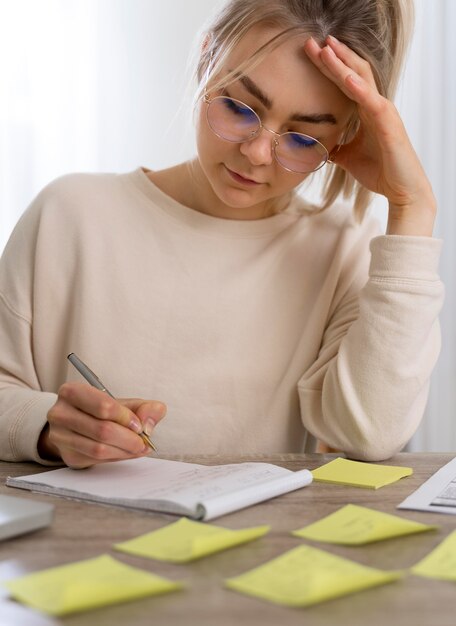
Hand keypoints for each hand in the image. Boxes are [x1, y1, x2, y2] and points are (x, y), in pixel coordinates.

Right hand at [39, 383, 165, 467]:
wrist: (78, 425)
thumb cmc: (102, 411)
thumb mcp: (124, 403)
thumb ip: (145, 407)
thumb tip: (148, 423)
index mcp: (72, 392)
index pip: (103, 407)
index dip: (126, 418)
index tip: (139, 425)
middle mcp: (60, 413)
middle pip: (102, 430)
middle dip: (128, 439)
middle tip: (143, 442)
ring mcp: (60, 436)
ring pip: (98, 449)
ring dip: (124, 451)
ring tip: (138, 448)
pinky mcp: (67, 455)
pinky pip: (96, 460)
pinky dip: (116, 458)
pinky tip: (125, 453)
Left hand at [304, 35, 435, 235]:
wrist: (401, 190)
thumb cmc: (380, 172)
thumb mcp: (348, 158)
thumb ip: (336, 147)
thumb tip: (320, 146)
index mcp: (366, 111)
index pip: (345, 81)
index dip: (329, 66)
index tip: (310, 52)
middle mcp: (375, 106)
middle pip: (352, 72)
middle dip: (332, 57)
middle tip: (310, 41)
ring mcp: (383, 112)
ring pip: (361, 80)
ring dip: (342, 64)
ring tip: (325, 49)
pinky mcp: (388, 124)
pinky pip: (372, 102)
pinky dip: (358, 88)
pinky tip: (345, 76)